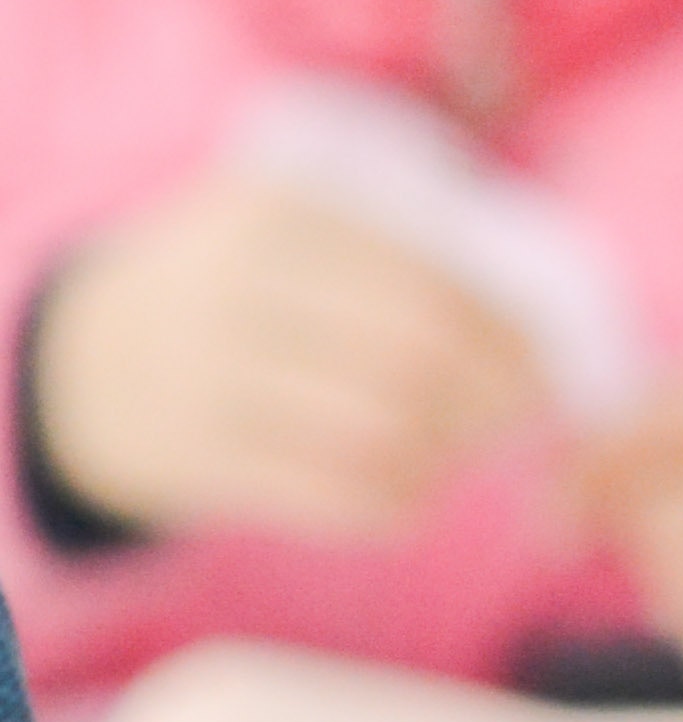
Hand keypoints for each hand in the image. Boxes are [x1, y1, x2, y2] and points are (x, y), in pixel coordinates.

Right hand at [30, 171, 543, 545]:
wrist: (94, 357)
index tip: (549, 369)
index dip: (511, 337)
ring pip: (381, 432)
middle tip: (515, 418)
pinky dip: (398, 505)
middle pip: (416, 359)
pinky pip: (334, 497)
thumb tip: (549, 316)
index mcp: (282, 216)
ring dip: (447, 454)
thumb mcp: (301, 225)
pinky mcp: (195, 458)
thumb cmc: (249, 287)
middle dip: (492, 399)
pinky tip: (412, 494)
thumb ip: (408, 241)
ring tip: (459, 451)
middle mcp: (239, 290)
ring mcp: (210, 376)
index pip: (433, 284)